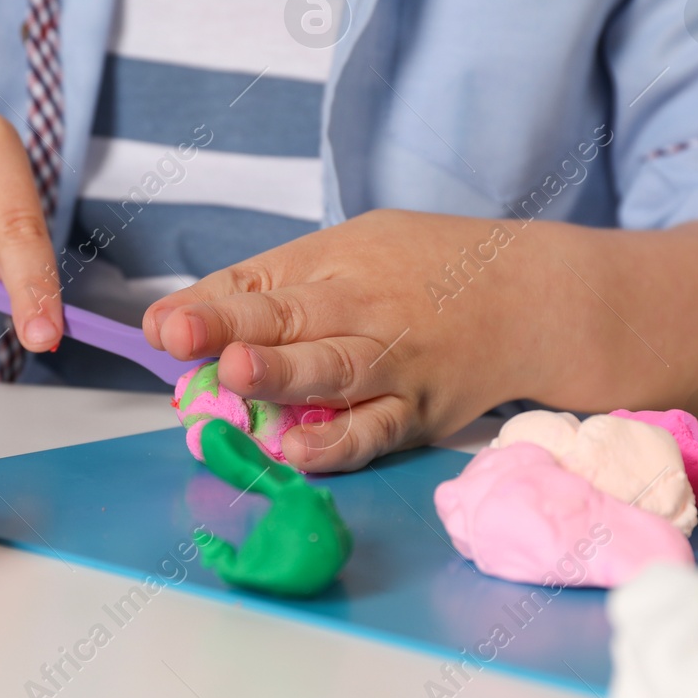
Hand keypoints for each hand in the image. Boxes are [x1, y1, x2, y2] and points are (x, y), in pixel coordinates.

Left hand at [143, 209, 697, 473]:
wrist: (537, 296)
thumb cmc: (427, 271)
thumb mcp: (356, 247)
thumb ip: (281, 284)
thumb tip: (199, 323)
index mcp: (334, 260)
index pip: (256, 283)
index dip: (206, 306)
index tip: (160, 325)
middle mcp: (358, 306)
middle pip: (286, 317)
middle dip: (227, 326)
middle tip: (177, 334)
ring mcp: (392, 361)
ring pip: (329, 369)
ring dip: (278, 375)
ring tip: (231, 379)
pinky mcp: (419, 411)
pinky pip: (373, 429)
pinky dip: (336, 441)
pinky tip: (296, 450)